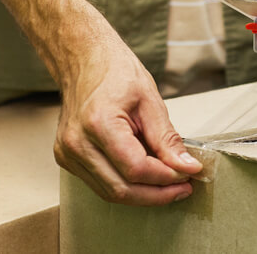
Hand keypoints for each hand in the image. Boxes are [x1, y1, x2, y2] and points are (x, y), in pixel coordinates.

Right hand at [54, 41, 203, 205]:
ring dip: (144, 195)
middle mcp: (77, 143)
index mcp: (98, 124)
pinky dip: (127, 185)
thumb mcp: (151, 101)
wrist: (83, 61)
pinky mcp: (66, 158)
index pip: (136, 169)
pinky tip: (147, 177)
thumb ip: (167, 139)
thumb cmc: (116, 74)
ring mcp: (67, 153)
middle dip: (158, 194)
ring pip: (110, 193)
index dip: (166, 178)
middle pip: (122, 189)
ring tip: (170, 185)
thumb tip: (187, 167)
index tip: (189, 174)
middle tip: (184, 188)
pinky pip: (100, 184)